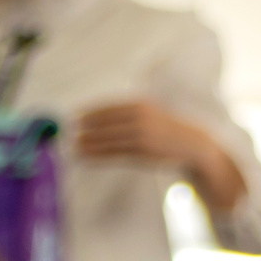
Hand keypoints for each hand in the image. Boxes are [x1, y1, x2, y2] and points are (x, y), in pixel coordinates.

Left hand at [76, 100, 245, 208]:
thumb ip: (127, 113)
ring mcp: (143, 135)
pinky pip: (115, 153)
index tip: (74, 114)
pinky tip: (85, 155)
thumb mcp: (149, 113)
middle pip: (106, 122)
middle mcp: (142, 118)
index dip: (91, 111)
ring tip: (72, 145)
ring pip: (108, 139)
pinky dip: (97, 154)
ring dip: (88, 142)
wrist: (193, 144)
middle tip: (67, 131)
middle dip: (86, 126)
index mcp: (143, 104)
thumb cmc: (166, 128)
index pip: (110, 106)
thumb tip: (97, 116)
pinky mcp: (143, 152)